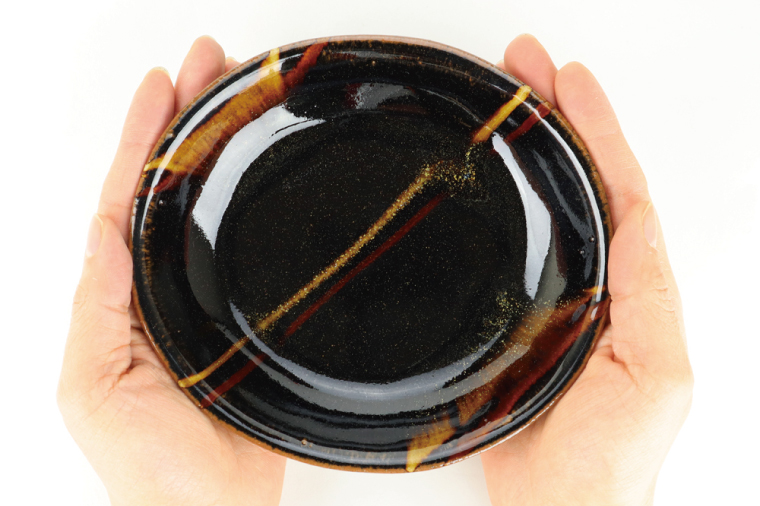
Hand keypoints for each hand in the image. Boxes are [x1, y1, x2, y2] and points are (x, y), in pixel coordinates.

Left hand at [57, 37, 285, 505]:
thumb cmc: (148, 466)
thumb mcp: (92, 387)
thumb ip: (96, 309)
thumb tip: (103, 234)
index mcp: (118, 297)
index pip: (128, 201)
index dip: (142, 141)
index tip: (162, 86)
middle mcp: (161, 287)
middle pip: (171, 188)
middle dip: (185, 122)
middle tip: (210, 65)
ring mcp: (206, 298)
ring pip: (210, 210)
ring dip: (219, 151)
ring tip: (238, 97)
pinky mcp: (248, 317)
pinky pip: (248, 250)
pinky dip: (251, 205)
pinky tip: (263, 174)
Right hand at [480, 35, 692, 505]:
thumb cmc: (608, 458)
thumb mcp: (657, 376)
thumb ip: (648, 298)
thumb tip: (639, 223)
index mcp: (633, 287)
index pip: (620, 190)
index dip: (597, 131)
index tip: (567, 82)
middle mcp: (597, 281)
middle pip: (583, 182)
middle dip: (559, 119)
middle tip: (525, 67)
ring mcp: (555, 294)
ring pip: (549, 206)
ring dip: (533, 150)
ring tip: (508, 102)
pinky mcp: (516, 314)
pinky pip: (515, 244)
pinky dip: (508, 201)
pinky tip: (490, 175)